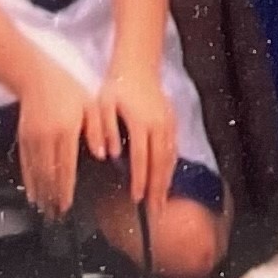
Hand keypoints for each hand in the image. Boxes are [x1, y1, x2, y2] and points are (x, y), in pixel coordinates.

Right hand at [16, 68, 90, 219]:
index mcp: (66, 130)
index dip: (66, 188)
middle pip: (48, 174)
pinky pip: (25, 164)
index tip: (68, 205)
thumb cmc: (69, 89)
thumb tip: (103, 154)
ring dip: (40, 193)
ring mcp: (32, 139)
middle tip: (57, 216)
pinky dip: (28, 181)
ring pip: (35, 172)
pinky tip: (31, 194)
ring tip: (45, 211)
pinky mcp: (22, 138)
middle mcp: (46, 137)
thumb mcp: (91, 104)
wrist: (36, 75)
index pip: (66, 166)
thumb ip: (98, 129)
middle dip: (52, 197)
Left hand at [86, 61, 176, 208]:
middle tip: (155, 211)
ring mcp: (168, 124)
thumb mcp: (104, 103)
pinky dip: (171, 168)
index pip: (141, 158)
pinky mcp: (173, 122)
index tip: (137, 198)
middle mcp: (158, 125)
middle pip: (159, 163)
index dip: (139, 180)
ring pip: (170, 158)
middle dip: (157, 189)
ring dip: (166, 182)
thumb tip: (109, 154)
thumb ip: (105, 128)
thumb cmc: (117, 86)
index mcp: (140, 122)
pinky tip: (167, 180)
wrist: (138, 65)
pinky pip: (174, 150)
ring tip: (162, 202)